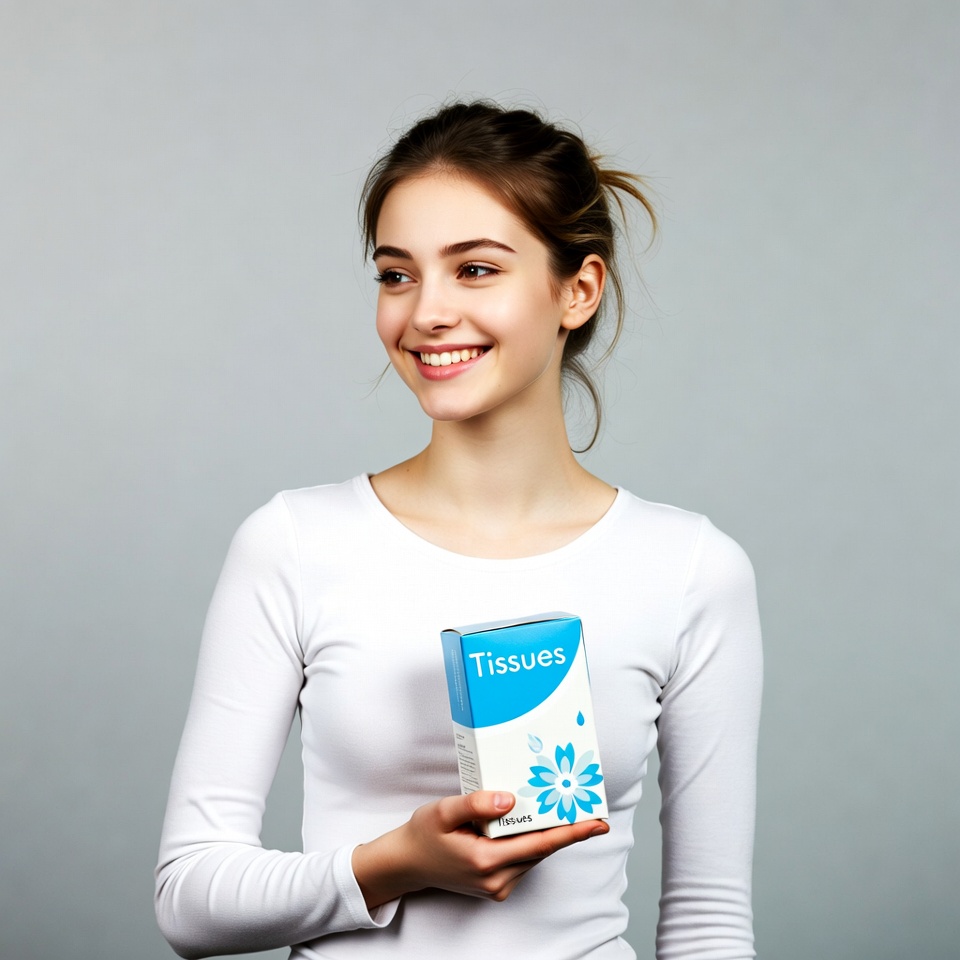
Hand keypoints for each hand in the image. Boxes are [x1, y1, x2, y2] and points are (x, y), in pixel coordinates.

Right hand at [352, 791, 607, 908]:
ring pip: (534, 854)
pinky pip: (524, 858)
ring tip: (564, 805)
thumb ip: (476, 804)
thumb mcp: (443, 812)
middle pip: (542, 849)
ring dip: (550, 832)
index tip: (598, 823)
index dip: (572, 833)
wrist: (407, 864)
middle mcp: (497, 879)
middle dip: (566, 826)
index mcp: (486, 861)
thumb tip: (509, 799)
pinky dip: (533, 839)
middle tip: (586, 802)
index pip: (540, 845)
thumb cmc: (423, 835)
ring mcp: (498, 886)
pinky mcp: (497, 884)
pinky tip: (535, 820)